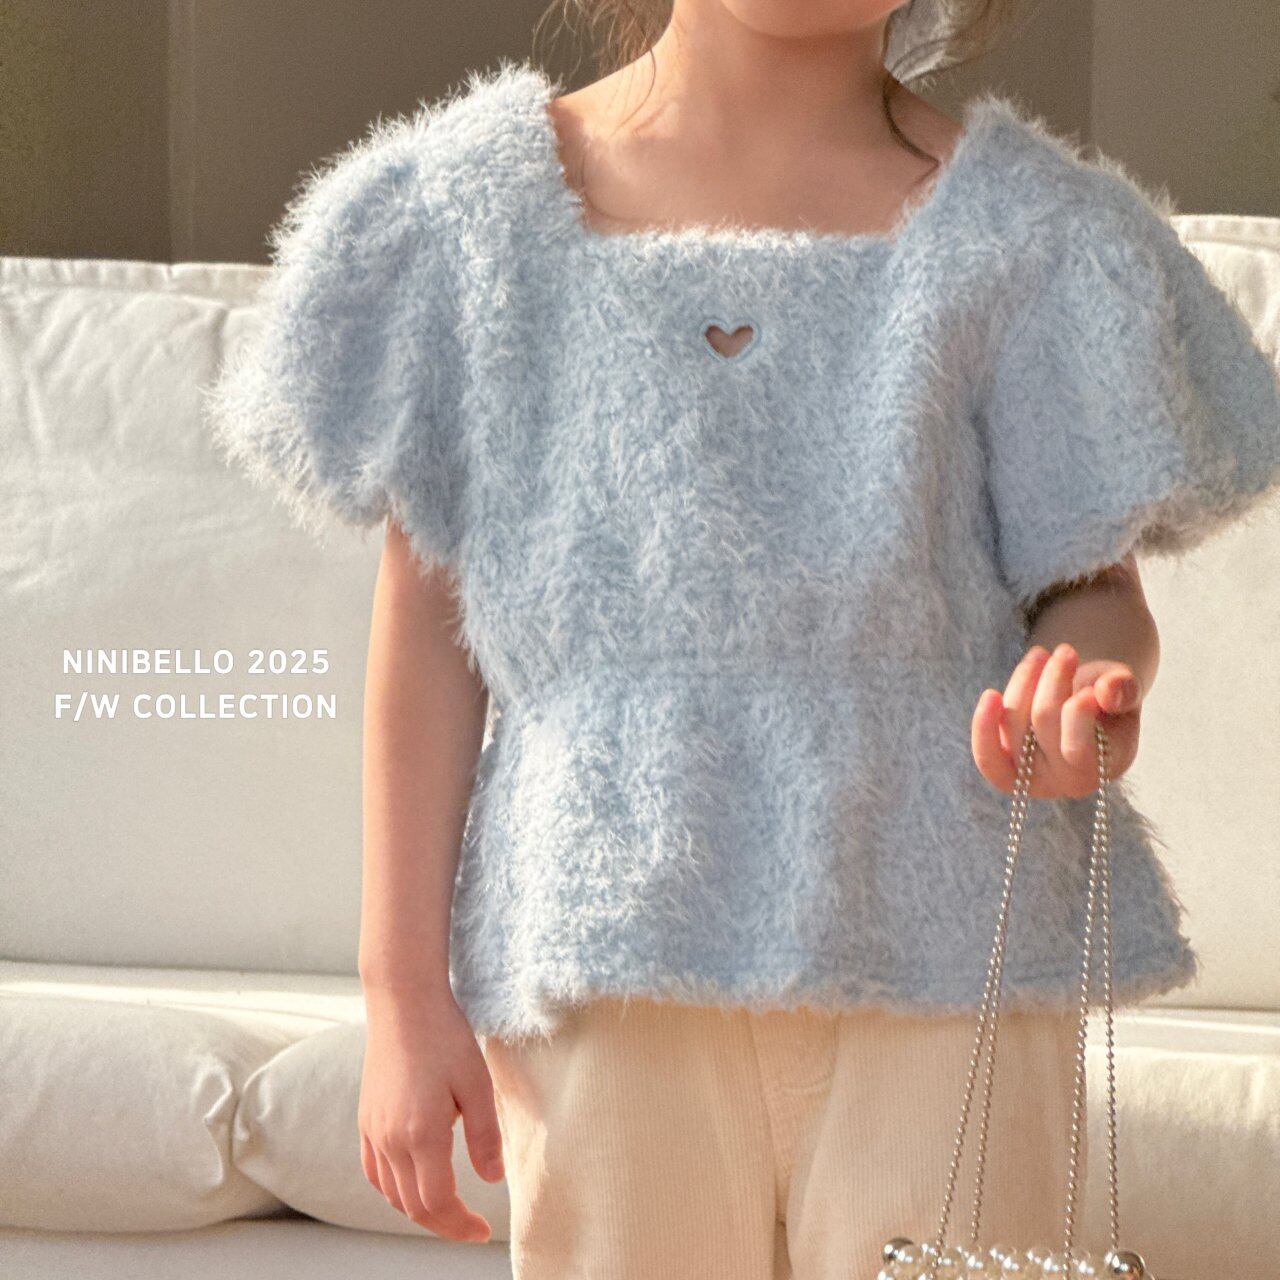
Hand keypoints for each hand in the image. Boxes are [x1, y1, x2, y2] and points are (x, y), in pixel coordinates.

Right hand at [359, 989, 503, 1242]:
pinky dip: (393, 1191)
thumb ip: (485, 1135)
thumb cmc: (445, 1037)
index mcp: (421, 1134)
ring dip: (420, 1210)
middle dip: (444, 1224)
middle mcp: (390, 1140)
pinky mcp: (365, 1119)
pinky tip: (412, 1185)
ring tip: (449, 1208)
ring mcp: (372, 1131)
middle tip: (471, 1225)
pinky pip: (374, 1172)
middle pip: (413, 1207)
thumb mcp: (477, 1083)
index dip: (461, 1225)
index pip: (438, 1203)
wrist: (403, 1003)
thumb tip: (492, 1179)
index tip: (484, 1230)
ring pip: (392, 1194)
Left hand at [972, 642, 1142, 797]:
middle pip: (1043, 722)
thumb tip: (1108, 689)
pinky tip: (991, 695)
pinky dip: (984, 724)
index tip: (1090, 684)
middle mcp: (1063, 781)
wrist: (1083, 711)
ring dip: (1024, 681)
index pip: (1078, 747)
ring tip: (1040, 654)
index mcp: (1100, 768)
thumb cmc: (1107, 701)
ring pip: (1013, 723)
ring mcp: (1030, 777)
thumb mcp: (1125, 690)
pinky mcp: (1004, 768)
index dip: (1079, 711)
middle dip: (1054, 679)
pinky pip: (987, 753)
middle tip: (1067, 651)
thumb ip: (1125, 690)